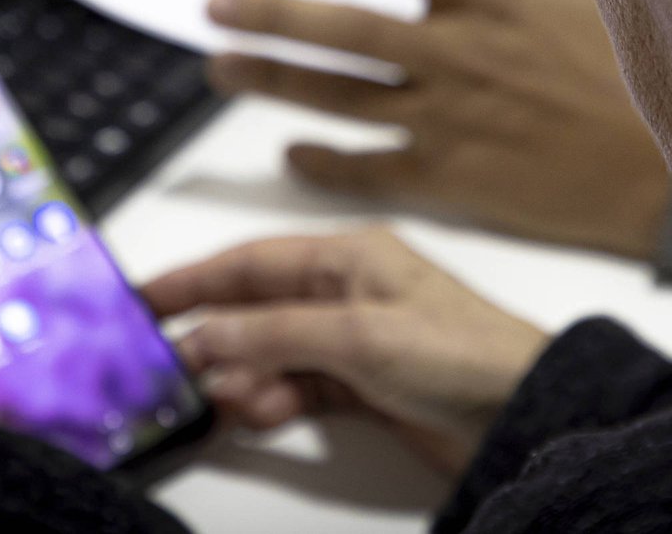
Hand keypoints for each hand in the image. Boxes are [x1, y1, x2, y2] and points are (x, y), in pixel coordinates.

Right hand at [143, 227, 547, 474]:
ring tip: (217, 401)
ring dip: (242, 377)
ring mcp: (356, 341)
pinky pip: (298, 388)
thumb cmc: (466, 353)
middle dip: (212, 337)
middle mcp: (348, 292)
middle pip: (257, 309)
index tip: (146, 298)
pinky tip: (255, 414)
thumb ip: (275, 334)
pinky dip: (272, 402)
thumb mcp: (358, 335)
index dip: (195, 279)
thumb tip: (208, 335)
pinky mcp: (365, 386)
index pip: (252, 261)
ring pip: (273, 354)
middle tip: (165, 364)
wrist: (525, 414)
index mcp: (350, 256)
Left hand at [207, 0, 671, 258]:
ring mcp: (449, 118)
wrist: (657, 182)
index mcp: (492, 7)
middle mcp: (459, 56)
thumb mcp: (594, 10)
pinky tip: (290, 155)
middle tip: (216, 5)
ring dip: (276, 80)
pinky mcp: (450, 177)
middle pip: (350, 30)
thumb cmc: (632, 85)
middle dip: (278, 15)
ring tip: (223, 68)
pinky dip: (326, 162)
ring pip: (343, 96)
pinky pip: (372, 167)